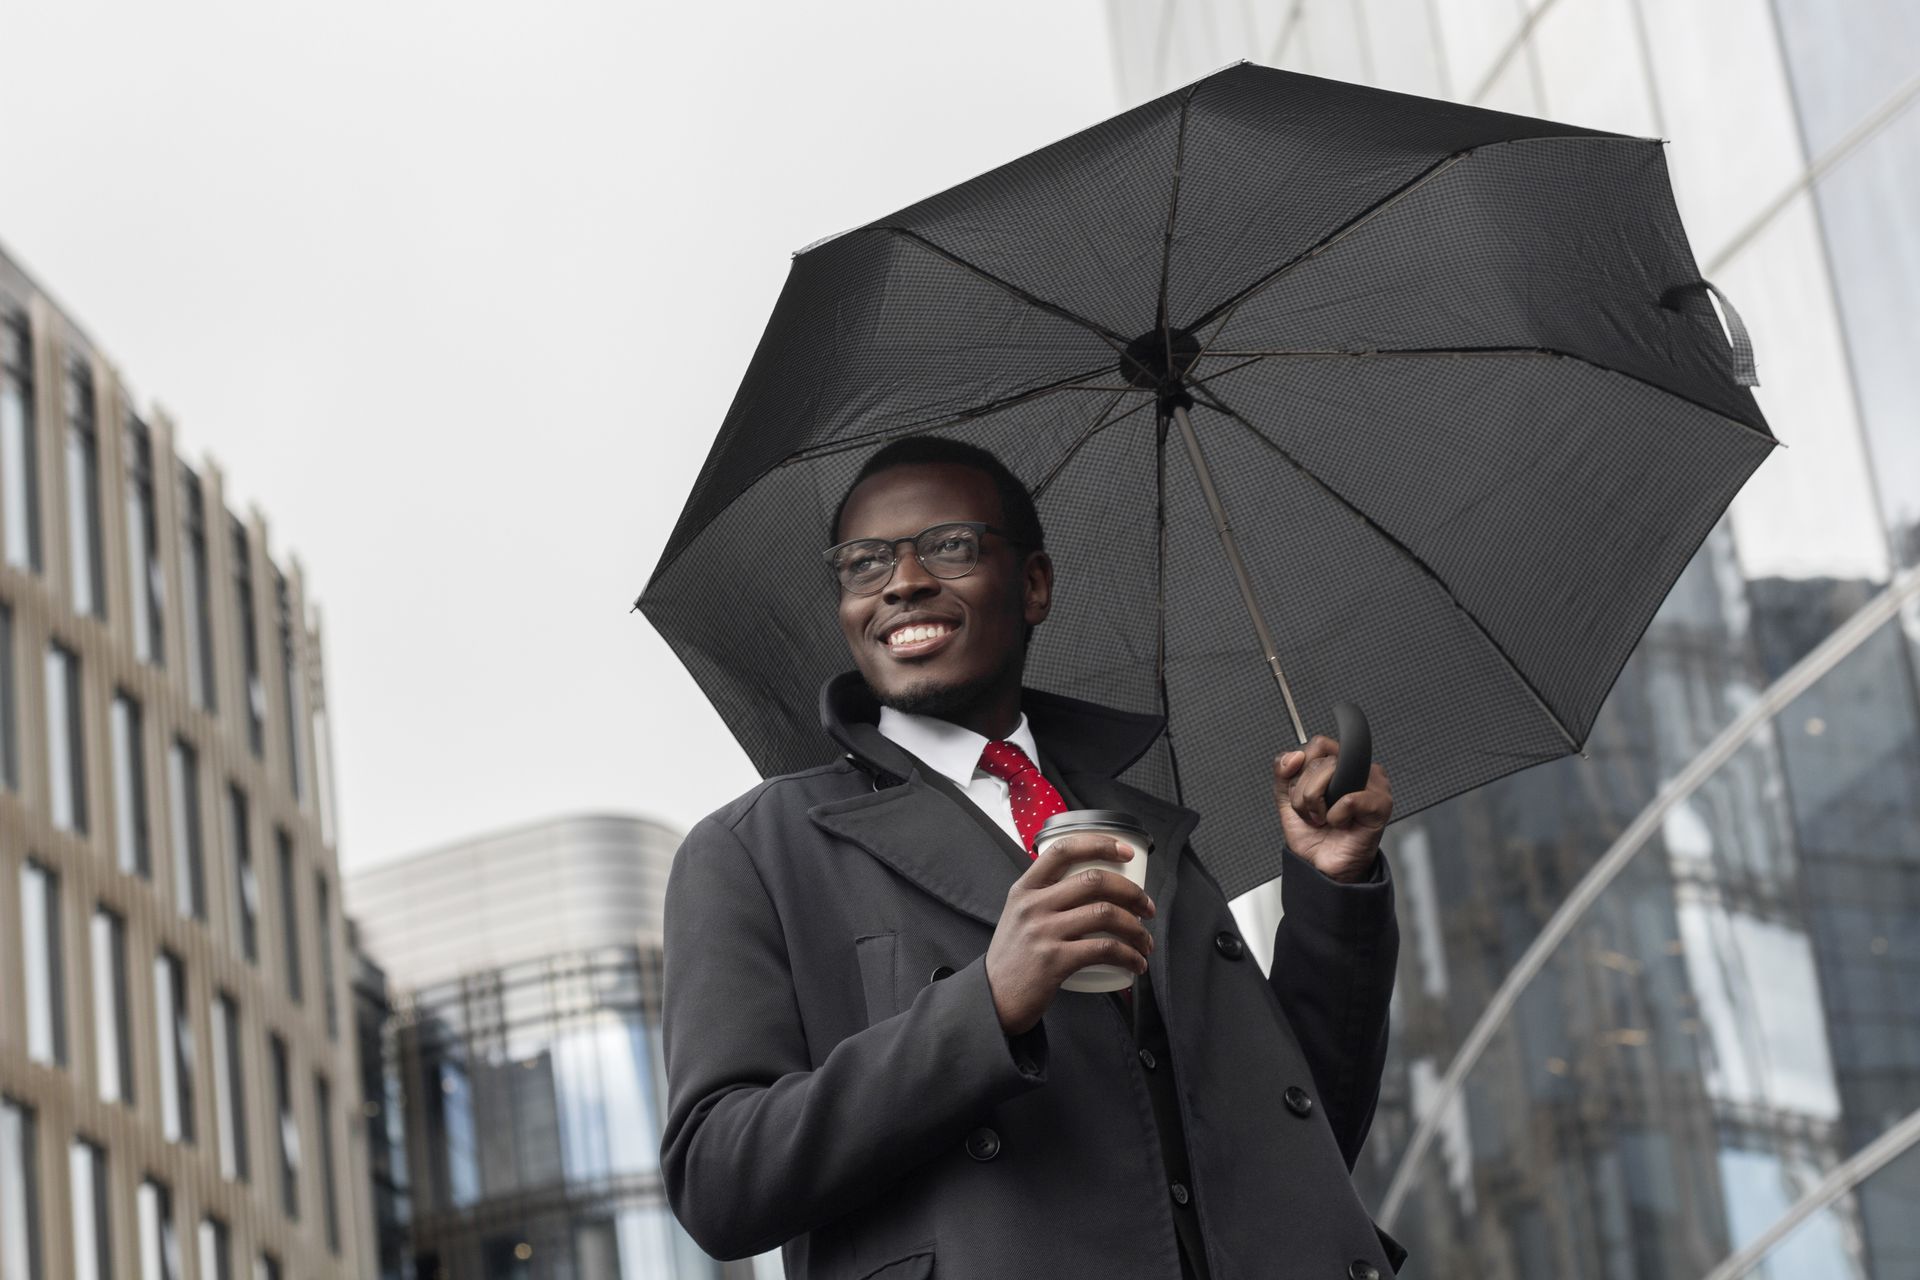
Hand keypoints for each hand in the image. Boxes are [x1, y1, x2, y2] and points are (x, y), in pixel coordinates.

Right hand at [985, 833, 1156, 1035]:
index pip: (1063, 850)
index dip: (1100, 844)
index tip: (1127, 852)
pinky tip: (1137, 963)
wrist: (994, 997)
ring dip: (1136, 928)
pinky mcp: (1054, 960)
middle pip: (1094, 881)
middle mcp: (1033, 905)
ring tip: (1145, 941)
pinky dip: (1129, 955)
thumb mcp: (1019, 915)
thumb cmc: (1014, 956)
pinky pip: (1104, 949)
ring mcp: (1043, 932)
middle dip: (1132, 892)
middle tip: (1147, 907)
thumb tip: (1092, 884)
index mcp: (1025, 888)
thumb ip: (1046, 897)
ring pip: (1105, 914)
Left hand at [1274, 735, 1391, 882]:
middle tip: (1312, 814)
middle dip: (1304, 793)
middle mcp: (1358, 769)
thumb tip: (1292, 756)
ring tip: (1324, 819)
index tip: (1298, 793)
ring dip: (1316, 804)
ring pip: (1333, 772)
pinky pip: (1349, 799)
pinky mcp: (1381, 804)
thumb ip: (1283, 773)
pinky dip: (1336, 816)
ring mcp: (1374, 784)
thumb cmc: (1313, 835)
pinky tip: (1341, 824)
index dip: (1300, 768)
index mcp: (1339, 764)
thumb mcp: (1287, 800)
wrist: (1322, 866)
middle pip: (1321, 761)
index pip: (1318, 744)